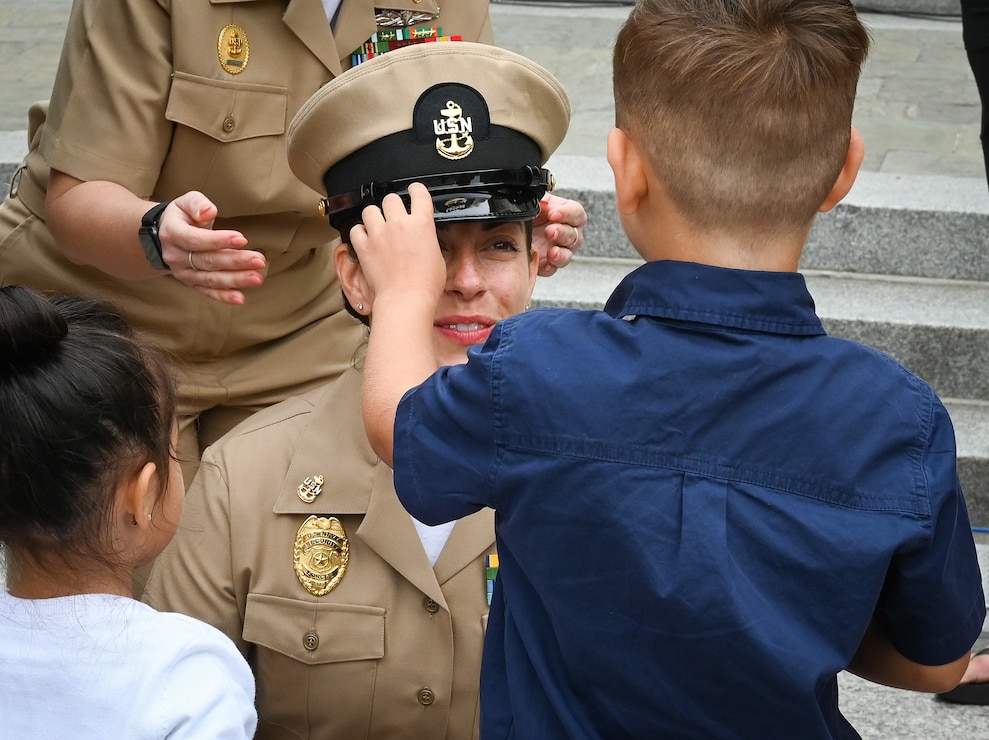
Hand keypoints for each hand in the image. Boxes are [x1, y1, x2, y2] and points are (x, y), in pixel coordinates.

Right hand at [159, 191, 266, 304]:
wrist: (166, 235)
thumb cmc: (183, 216)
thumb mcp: (185, 202)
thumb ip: (197, 204)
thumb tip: (209, 212)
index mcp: (172, 233)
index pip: (195, 239)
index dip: (218, 240)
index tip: (242, 239)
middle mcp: (175, 256)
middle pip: (207, 261)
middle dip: (235, 261)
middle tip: (259, 261)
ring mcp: (183, 273)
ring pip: (210, 279)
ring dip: (235, 280)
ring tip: (257, 278)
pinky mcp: (192, 283)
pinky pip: (207, 292)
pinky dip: (223, 297)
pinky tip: (240, 298)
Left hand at [348, 183, 445, 312]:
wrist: (406, 300)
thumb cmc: (425, 285)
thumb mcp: (437, 258)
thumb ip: (427, 241)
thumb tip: (422, 239)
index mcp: (422, 224)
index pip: (419, 194)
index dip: (416, 190)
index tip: (413, 191)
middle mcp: (399, 224)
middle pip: (391, 199)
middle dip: (392, 205)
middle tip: (393, 215)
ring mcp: (379, 233)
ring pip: (370, 209)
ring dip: (374, 216)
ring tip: (376, 226)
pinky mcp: (364, 246)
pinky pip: (355, 229)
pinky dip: (359, 233)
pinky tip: (365, 239)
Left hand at [531, 192, 586, 276]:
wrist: (512, 228)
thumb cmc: (527, 213)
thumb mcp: (531, 201)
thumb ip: (539, 200)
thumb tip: (542, 202)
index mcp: (566, 214)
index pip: (576, 213)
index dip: (567, 213)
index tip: (553, 214)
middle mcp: (567, 233)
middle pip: (574, 235)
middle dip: (562, 233)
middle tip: (549, 231)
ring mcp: (559, 250)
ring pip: (567, 254)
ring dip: (560, 254)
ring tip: (552, 253)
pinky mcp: (548, 263)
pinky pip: (553, 268)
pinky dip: (549, 267)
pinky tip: (544, 264)